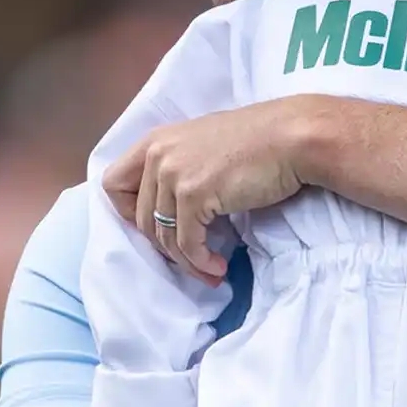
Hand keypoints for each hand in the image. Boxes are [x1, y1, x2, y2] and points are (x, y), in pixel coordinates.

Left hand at [102, 99, 314, 283]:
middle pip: (141, 219)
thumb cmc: (259, 142)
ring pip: (163, 237)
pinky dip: (201, 262)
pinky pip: (187, 243)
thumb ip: (179, 169)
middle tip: (192, 258)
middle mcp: (157, 154)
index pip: (113, 185)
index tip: (160, 225)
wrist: (293, 136)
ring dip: (186, 262)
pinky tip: (218, 265)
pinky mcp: (194, 195)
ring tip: (209, 270)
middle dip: (166, 246)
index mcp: (155, 141)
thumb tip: (171, 212)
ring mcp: (173, 174)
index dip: (130, 212)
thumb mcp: (204, 148)